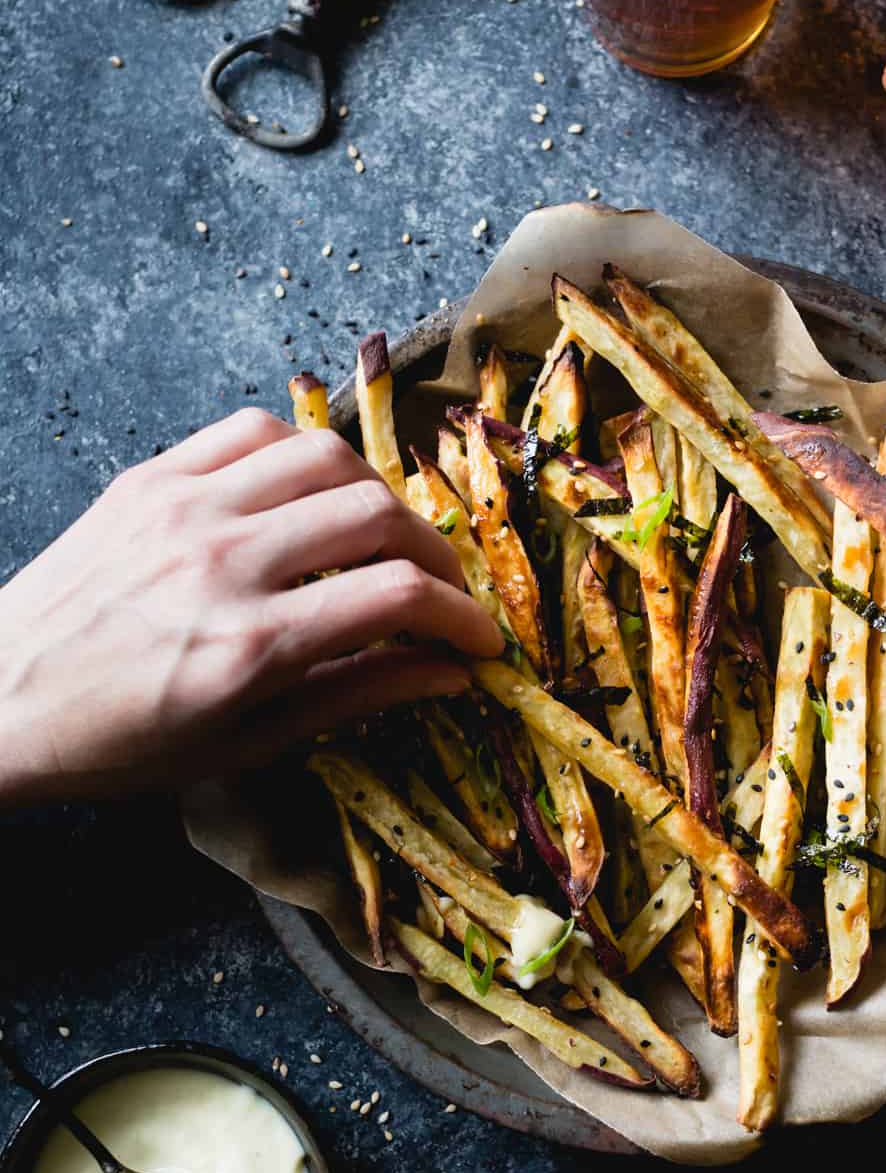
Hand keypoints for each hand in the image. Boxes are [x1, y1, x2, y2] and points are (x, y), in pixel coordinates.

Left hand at [0, 410, 502, 803]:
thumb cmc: (118, 742)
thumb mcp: (243, 742)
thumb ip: (353, 694)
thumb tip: (446, 672)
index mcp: (247, 646)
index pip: (396, 597)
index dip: (461, 616)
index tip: (480, 640)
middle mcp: (220, 564)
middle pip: (374, 513)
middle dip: (435, 553)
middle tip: (441, 591)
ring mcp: (182, 508)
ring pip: (322, 456)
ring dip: (376, 494)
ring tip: (382, 537)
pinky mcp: (150, 477)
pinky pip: (252, 430)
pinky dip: (301, 453)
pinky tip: (309, 493)